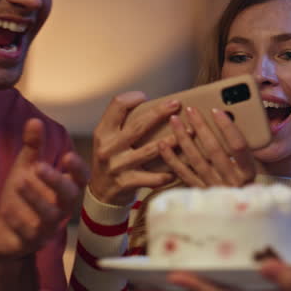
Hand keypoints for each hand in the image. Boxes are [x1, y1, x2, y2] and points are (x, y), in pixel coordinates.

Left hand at [0, 118, 87, 259]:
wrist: (6, 234)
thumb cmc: (22, 198)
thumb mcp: (25, 169)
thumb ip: (33, 147)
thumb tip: (35, 120)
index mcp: (63, 189)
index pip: (80, 179)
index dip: (77, 168)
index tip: (67, 156)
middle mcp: (61, 208)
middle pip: (70, 196)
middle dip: (56, 181)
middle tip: (39, 166)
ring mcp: (48, 227)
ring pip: (50, 216)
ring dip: (35, 198)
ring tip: (19, 182)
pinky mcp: (32, 241)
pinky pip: (30, 233)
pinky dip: (18, 220)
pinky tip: (7, 210)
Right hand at [89, 91, 180, 205]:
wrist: (100, 193)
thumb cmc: (111, 160)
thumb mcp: (108, 139)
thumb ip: (122, 124)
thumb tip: (151, 104)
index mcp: (103, 132)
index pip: (117, 106)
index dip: (132, 98)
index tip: (145, 96)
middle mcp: (108, 148)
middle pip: (138, 125)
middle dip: (159, 112)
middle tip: (176, 104)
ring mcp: (117, 166)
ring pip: (150, 150)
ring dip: (172, 140)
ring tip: (190, 131)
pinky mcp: (126, 183)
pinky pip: (153, 177)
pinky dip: (168, 173)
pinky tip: (181, 167)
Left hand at [158, 106, 256, 187]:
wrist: (235, 218)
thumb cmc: (246, 186)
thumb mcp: (253, 169)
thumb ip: (244, 150)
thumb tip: (234, 120)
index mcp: (248, 173)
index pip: (238, 147)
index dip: (228, 127)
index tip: (216, 110)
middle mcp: (230, 181)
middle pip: (214, 150)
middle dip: (201, 127)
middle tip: (190, 110)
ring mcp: (212, 188)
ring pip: (195, 160)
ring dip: (183, 138)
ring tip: (175, 121)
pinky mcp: (198, 193)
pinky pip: (182, 174)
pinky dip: (171, 159)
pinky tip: (163, 144)